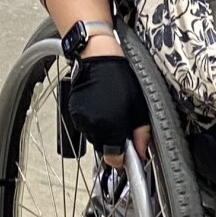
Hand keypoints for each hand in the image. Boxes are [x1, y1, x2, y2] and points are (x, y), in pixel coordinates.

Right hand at [68, 55, 150, 169]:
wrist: (98, 57)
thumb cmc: (120, 77)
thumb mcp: (140, 106)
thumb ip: (142, 133)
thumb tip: (141, 152)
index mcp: (111, 127)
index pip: (114, 159)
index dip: (122, 158)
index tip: (128, 152)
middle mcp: (93, 126)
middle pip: (105, 148)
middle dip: (114, 140)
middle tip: (123, 122)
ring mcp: (81, 120)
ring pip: (95, 137)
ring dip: (104, 130)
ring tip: (112, 110)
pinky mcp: (74, 112)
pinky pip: (86, 125)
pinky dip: (94, 121)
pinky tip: (101, 105)